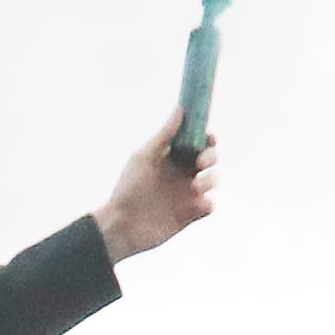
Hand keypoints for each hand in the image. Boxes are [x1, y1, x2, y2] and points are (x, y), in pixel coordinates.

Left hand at [95, 121, 215, 262]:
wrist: (121, 225)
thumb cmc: (128, 188)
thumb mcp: (145, 157)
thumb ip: (164, 134)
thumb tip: (181, 109)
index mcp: (171, 158)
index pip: (196, 142)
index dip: (207, 138)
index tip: (209, 138)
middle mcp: (181, 174)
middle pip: (209, 158)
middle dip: (211, 157)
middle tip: (201, 163)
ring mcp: (186, 195)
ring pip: (212, 181)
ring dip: (210, 180)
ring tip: (195, 188)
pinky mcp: (189, 215)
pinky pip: (209, 206)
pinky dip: (208, 203)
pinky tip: (197, 204)